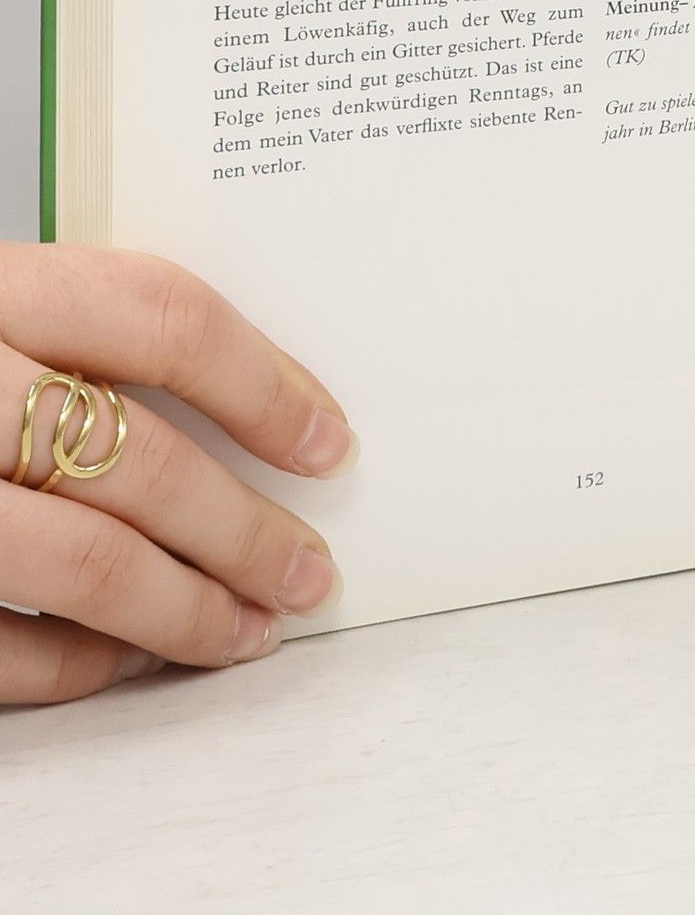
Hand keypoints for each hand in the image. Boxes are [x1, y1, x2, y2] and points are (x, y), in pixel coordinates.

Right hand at [0, 244, 354, 704]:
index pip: (161, 317)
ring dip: (183, 612)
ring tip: (247, 631)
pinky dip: (75, 666)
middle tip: (308, 573)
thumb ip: (78, 338)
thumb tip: (255, 407)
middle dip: (243, 530)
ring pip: (80, 564)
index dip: (264, 384)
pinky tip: (129, 661)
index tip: (329, 443)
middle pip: (136, 459)